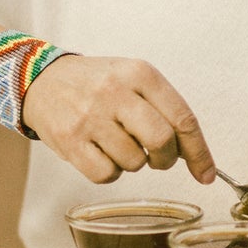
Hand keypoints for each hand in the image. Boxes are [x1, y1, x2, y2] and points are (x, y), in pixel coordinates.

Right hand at [21, 56, 216, 184]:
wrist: (42, 80)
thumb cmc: (97, 84)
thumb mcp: (133, 78)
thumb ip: (164, 109)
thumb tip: (195, 156)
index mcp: (140, 73)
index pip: (183, 117)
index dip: (199, 152)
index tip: (206, 174)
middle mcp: (116, 92)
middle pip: (162, 140)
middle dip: (166, 159)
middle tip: (157, 158)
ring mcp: (91, 116)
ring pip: (135, 162)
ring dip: (133, 163)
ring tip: (116, 143)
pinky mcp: (70, 140)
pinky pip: (107, 174)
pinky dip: (110, 172)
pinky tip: (100, 153)